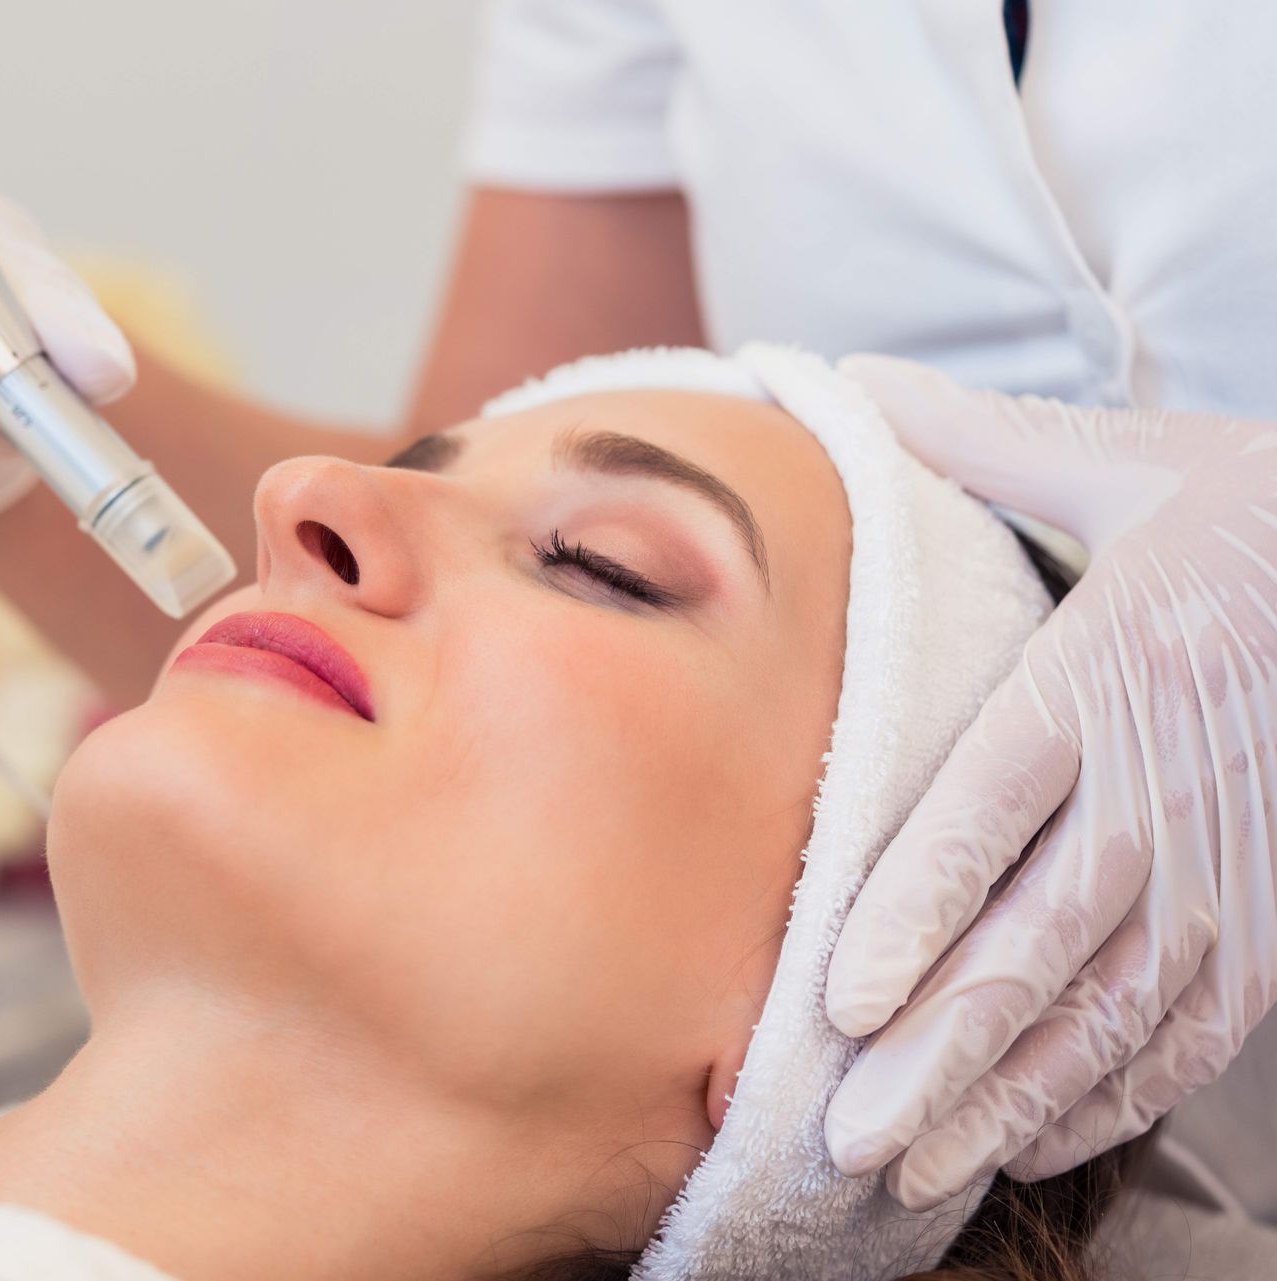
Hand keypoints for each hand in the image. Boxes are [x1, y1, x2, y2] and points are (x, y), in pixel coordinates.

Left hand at [822, 355, 1276, 1209]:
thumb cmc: (1228, 507)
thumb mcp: (1116, 458)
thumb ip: (971, 438)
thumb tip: (840, 381)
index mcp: (1106, 672)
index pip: (997, 806)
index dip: (924, 908)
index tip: (844, 996)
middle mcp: (1163, 781)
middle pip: (1045, 937)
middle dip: (944, 1047)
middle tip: (848, 1136)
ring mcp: (1226, 859)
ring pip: (1113, 1006)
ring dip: (1009, 1094)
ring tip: (910, 1167)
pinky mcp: (1265, 910)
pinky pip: (1195, 1026)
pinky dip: (1113, 1093)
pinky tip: (1033, 1143)